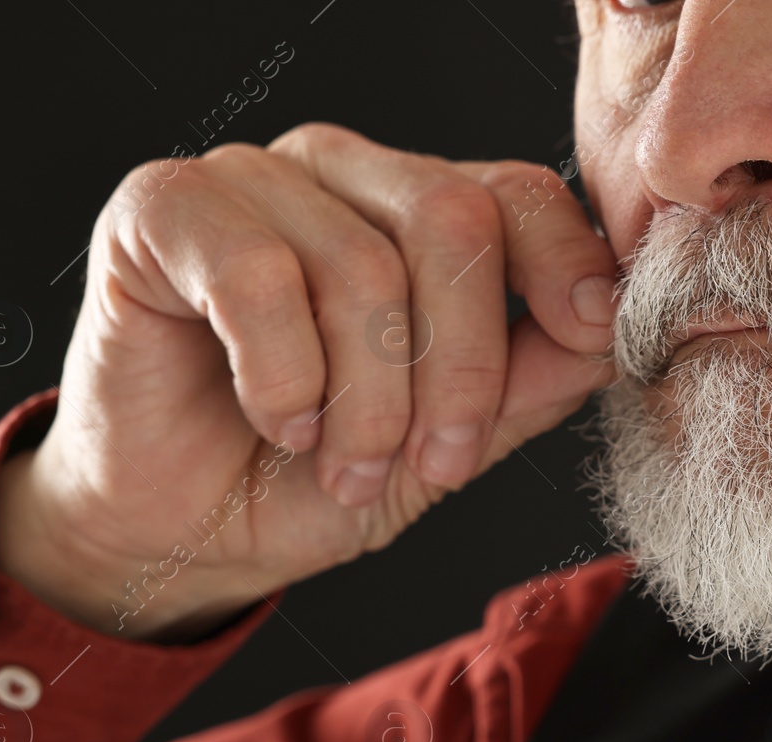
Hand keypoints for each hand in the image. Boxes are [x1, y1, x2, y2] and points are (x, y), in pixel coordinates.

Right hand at [0, 123, 618, 640]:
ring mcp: (251, 182)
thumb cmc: (310, 480)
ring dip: (366, 402)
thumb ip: (526, 386)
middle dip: (462, 368)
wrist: (180, 534)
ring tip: (342, 466)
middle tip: (437, 463)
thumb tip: (610, 337)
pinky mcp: (161, 209)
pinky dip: (283, 377)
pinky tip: (278, 421)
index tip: (590, 340)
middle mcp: (341, 178)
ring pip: (361, 266)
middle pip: (454, 219)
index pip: (519, 192)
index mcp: (417, 213)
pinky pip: (256, 276)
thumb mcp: (444, 448)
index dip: (566, 264)